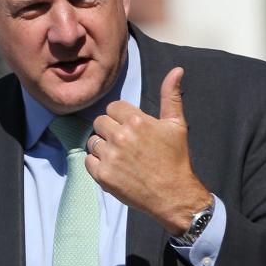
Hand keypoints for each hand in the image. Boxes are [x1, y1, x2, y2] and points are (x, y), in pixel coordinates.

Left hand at [87, 67, 210, 234]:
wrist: (174, 195)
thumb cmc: (176, 159)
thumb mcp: (177, 125)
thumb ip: (171, 96)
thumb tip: (176, 70)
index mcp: (137, 120)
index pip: (113, 108)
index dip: (121, 117)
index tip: (131, 129)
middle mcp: (121, 137)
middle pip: (100, 122)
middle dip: (110, 131)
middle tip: (126, 145)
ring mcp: (110, 157)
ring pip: (93, 141)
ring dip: (103, 147)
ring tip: (121, 158)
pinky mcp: (103, 176)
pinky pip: (88, 161)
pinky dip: (98, 164)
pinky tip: (115, 169)